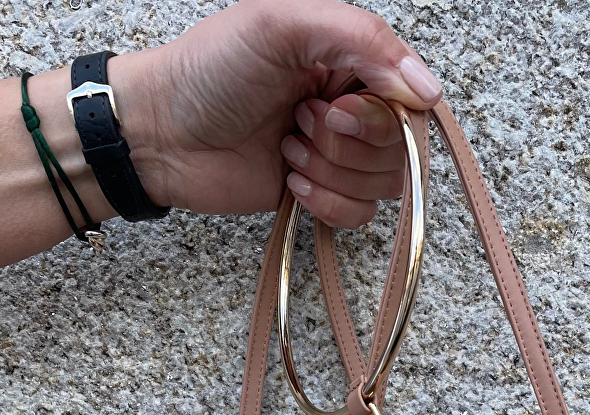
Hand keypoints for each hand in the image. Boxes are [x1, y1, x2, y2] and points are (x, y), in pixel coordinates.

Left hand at [115, 0, 440, 227]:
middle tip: (299, 120)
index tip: (336, 107)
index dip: (382, 114)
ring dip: (331, 170)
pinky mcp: (320, 195)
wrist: (161, 133)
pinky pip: (359, 215)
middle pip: (399, 145)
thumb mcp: (281, 24)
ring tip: (285, 148)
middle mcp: (350, 105)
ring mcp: (336, 154)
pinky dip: (326, 203)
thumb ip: (361, 38)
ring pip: (383, 184)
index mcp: (348, 57)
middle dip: (346, 142)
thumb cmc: (209, 70)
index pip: (410, 95)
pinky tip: (289, 182)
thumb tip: (428, 90)